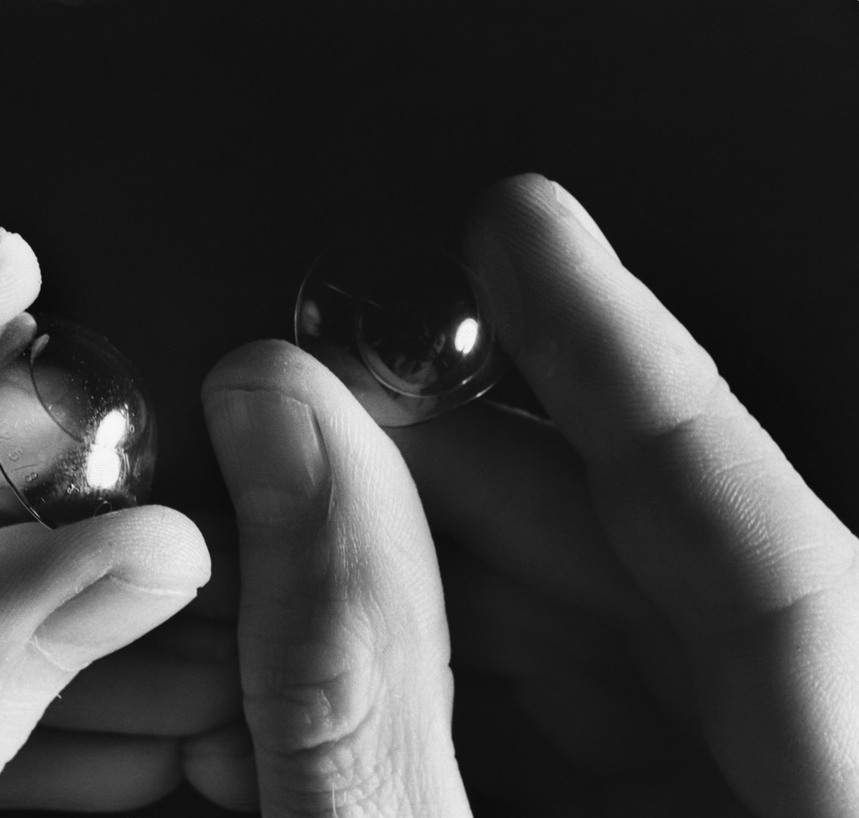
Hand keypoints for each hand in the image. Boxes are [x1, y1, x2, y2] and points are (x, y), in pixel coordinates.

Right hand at [199, 174, 858, 816]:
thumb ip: (360, 687)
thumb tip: (293, 442)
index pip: (773, 553)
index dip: (630, 368)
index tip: (525, 240)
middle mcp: (791, 817)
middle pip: (653, 581)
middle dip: (459, 479)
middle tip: (328, 410)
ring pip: (588, 645)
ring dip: (409, 581)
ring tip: (283, 533)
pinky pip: (556, 733)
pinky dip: (424, 685)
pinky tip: (313, 656)